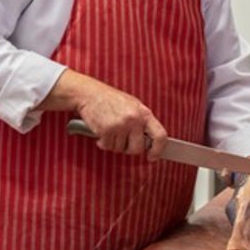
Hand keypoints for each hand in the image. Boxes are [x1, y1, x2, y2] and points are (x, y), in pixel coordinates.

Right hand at [41, 70, 167, 159]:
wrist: (88, 93)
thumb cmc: (109, 99)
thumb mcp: (132, 106)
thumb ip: (142, 122)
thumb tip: (149, 141)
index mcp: (144, 112)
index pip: (160, 135)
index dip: (158, 149)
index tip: (152, 156)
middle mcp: (134, 119)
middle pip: (137, 148)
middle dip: (128, 148)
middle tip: (121, 141)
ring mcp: (120, 125)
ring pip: (120, 149)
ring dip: (113, 143)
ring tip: (109, 130)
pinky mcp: (107, 130)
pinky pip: (107, 146)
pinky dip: (103, 143)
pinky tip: (101, 132)